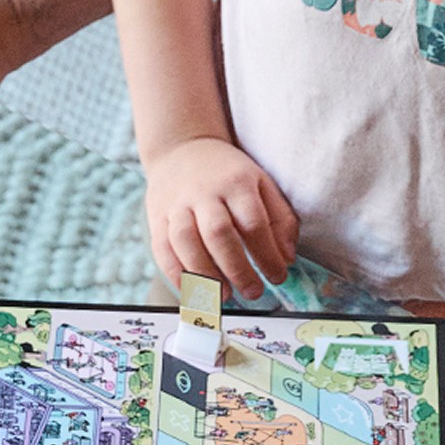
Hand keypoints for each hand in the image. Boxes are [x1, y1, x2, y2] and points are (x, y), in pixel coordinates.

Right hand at [142, 137, 297, 299]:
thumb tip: (286, 259)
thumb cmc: (228, 174)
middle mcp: (204, 192)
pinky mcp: (157, 218)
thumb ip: (280, 219)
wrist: (182, 148)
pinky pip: (162, 249)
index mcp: (236, 182)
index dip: (267, 254)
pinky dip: (177, 275)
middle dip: (237, 268)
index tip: (278, 276)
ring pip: (186, 242)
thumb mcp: (262, 184)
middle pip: (218, 233)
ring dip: (206, 275)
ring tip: (225, 295)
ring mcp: (176, 205)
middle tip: (253, 292)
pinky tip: (194, 291)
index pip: (253, 222)